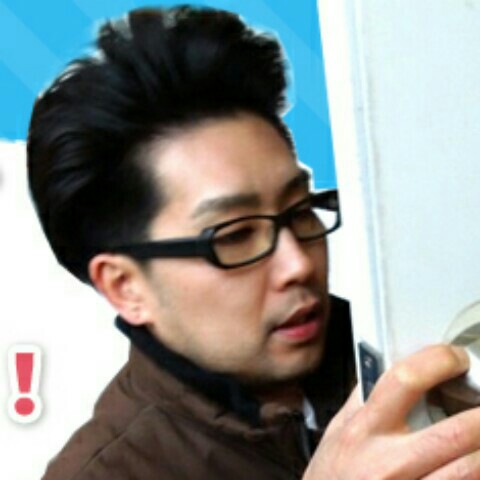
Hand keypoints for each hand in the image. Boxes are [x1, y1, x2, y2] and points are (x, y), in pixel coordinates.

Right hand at [303, 345, 479, 478]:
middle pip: (455, 432)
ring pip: (471, 470)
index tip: (456, 358)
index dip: (438, 361)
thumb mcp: (339, 429)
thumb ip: (365, 396)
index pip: (404, 380)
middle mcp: (388, 463)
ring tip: (478, 439)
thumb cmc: (331, 476)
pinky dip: (473, 473)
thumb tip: (391, 365)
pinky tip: (471, 464)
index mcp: (364, 429)